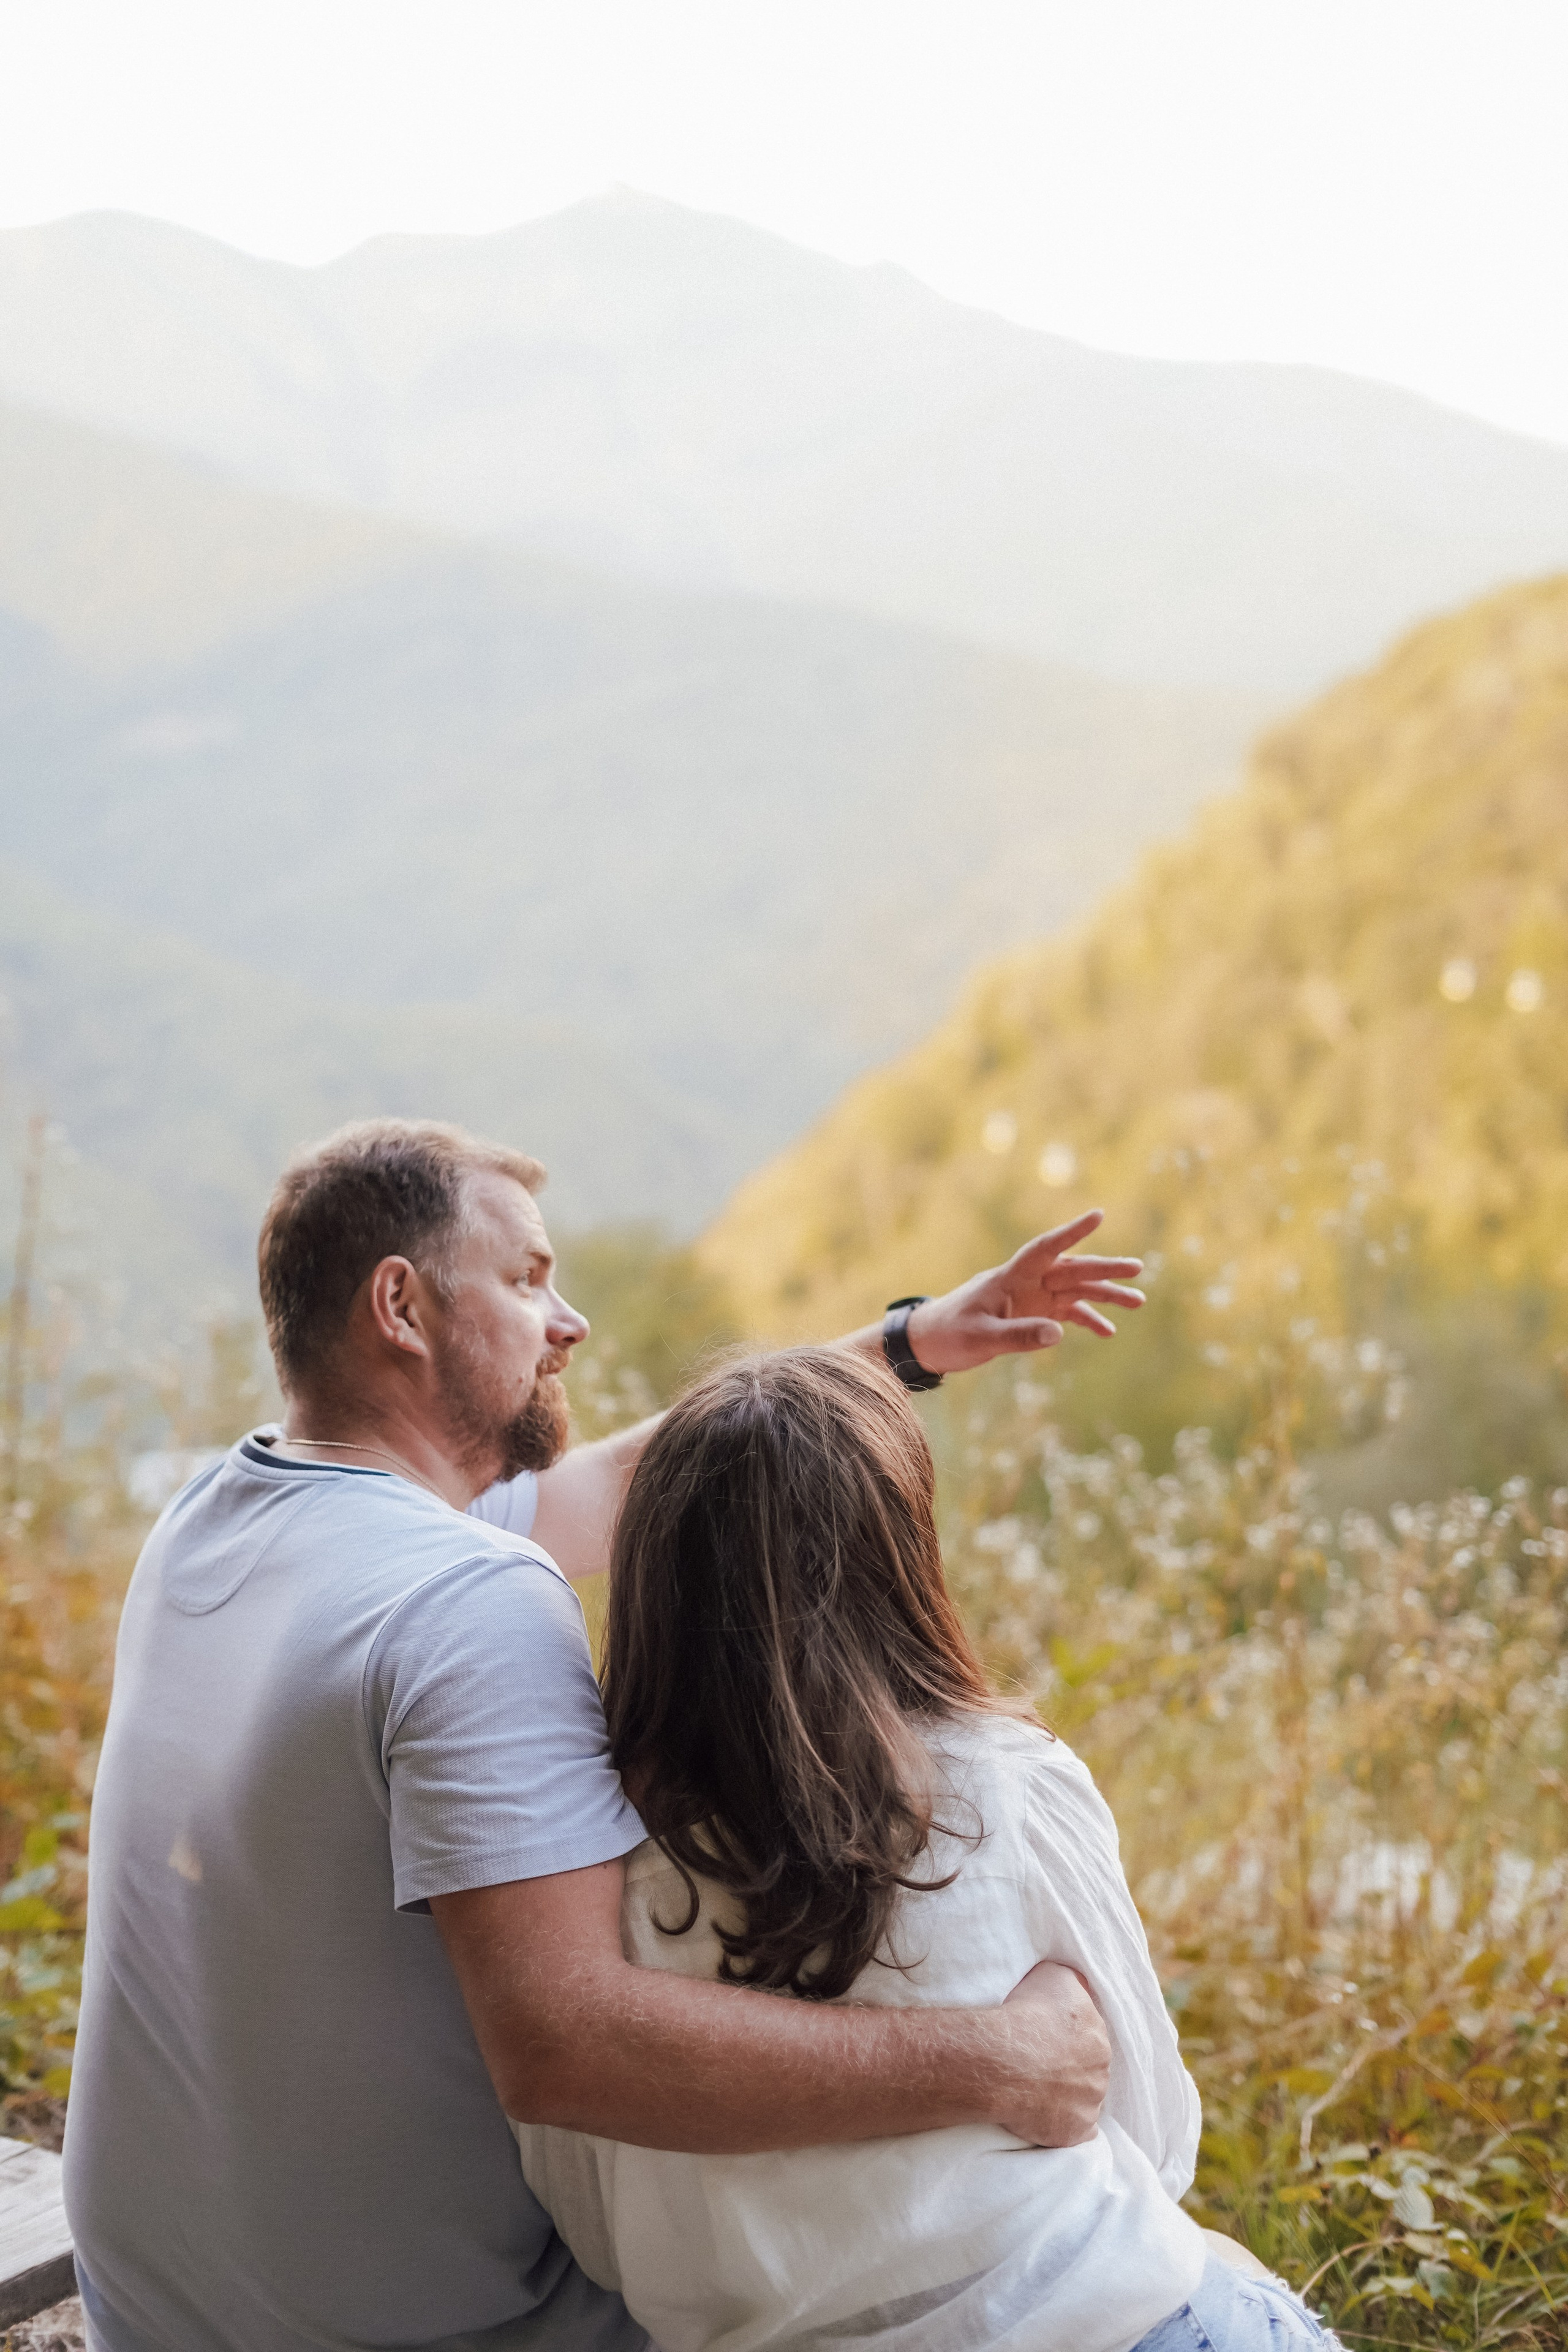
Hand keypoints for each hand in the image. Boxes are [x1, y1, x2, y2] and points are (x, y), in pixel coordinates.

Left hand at [907, 1210, 1143, 1373]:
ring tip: (1137, 1301)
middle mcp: (1025, 1283)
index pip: (1044, 1249)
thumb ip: (1018, 1336)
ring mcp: (1031, 1298)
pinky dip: (1087, 1320)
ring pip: (1075, 1290)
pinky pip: (1066, 1313)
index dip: (1071, 1233)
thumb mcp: (981, 1338)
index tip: (1098, 1215)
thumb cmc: (949, 1334)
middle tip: (1137, 1269)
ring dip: (1105, 1295)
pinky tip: (1108, 1331)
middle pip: (1070, 1270)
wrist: (928, 1342)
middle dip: (1104, 1269)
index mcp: (1008, 1278)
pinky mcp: (1032, 1315)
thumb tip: (1059, 1333)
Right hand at [993, 1960, 1109, 2145]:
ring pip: (1084, 2099)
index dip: (1066, 2040)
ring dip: (1067, 2096)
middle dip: (1070, 2069)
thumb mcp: (1054, 1975)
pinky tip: (1044, 2115)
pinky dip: (1063, 2124)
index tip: (1045, 2041)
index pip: (1088, 2038)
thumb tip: (1084, 1988)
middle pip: (1089, 2070)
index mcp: (1098, 2034)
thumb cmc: (1023, 2012)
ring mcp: (1091, 2103)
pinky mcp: (1076, 2131)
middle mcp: (1101, 2070)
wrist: (1002, 2058)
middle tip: (1039, 2067)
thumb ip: (1076, 1983)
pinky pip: (1076, 2130)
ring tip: (1035, 2090)